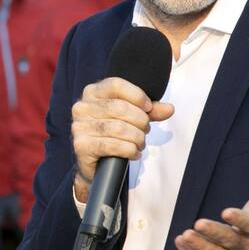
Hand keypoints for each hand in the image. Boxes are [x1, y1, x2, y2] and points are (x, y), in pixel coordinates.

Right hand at [71, 77, 174, 202]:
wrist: (97, 164)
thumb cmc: (114, 135)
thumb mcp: (133, 118)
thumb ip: (150, 111)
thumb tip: (170, 108)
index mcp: (92, 92)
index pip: (116, 85)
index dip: (137, 96)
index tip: (149, 108)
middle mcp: (82, 107)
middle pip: (119, 107)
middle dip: (140, 120)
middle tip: (146, 130)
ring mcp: (79, 126)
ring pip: (118, 128)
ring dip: (136, 137)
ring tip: (140, 142)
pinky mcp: (81, 145)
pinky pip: (112, 145)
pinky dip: (129, 150)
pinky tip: (134, 153)